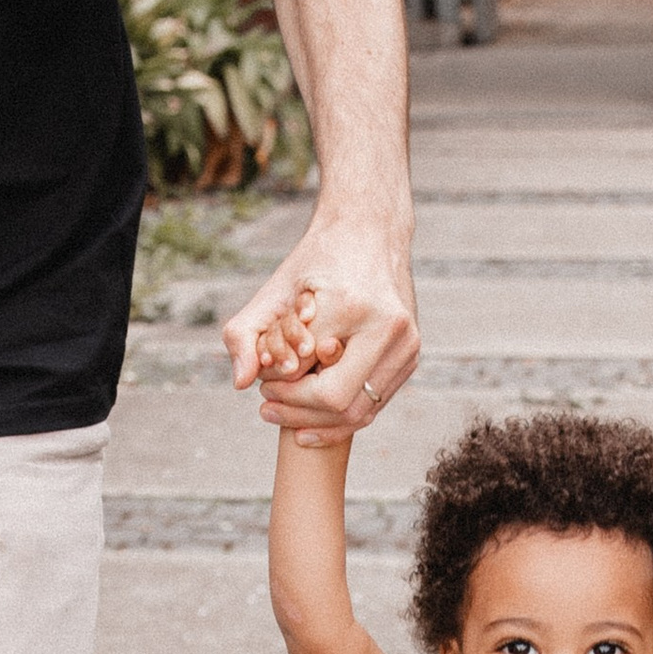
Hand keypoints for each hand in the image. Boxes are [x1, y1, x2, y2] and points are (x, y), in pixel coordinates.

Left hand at [225, 215, 418, 445]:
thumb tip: (239, 383)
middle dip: (298, 412)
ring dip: (319, 421)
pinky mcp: (412, 355)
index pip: (311, 377)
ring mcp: (408, 343)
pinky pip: (376, 403)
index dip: (282, 391)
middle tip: (268, 407)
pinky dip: (343, 416)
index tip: (262, 385)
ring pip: (361, 411)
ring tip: (286, 413)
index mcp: (353, 307)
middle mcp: (389, 327)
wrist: (370, 232)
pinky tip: (313, 416)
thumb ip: (243, 334)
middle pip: (338, 402)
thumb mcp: (273, 291)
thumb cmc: (317, 261)